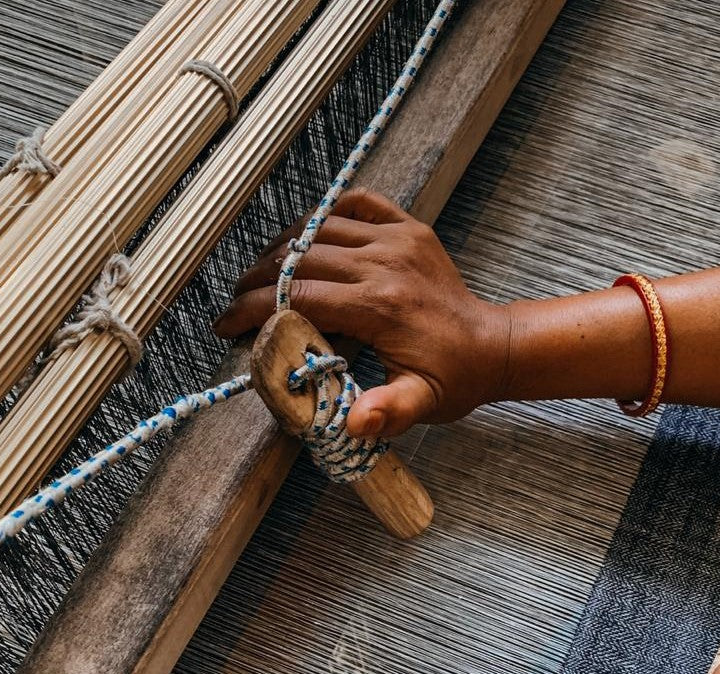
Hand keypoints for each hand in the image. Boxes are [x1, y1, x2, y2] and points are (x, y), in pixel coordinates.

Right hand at [214, 189, 511, 437]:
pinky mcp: (409, 228)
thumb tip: (353, 425)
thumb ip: (387, 412)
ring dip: (283, 247)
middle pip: (300, 259)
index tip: (226, 325)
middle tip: (235, 301)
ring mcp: (398, 239)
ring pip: (321, 227)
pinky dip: (327, 211)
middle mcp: (386, 264)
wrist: (493, 347)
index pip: (300, 297)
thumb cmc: (453, 379)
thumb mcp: (421, 404)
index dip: (255, 310)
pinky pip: (359, 202)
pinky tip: (307, 232)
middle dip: (258, 280)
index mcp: (382, 306)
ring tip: (259, 273)